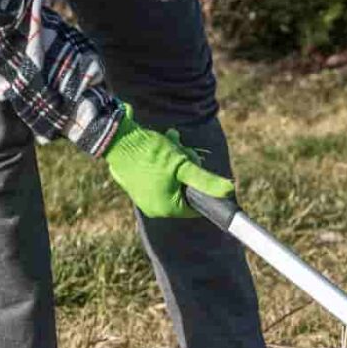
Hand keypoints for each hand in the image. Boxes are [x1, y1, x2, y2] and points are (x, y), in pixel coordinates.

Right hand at [104, 105, 234, 218]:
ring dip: (177, 160)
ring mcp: (143, 195)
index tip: (196, 166)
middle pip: (184, 190)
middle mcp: (153, 207)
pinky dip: (164, 160)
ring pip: (173, 179)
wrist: (117, 138)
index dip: (201, 185)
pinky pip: (159, 175)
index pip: (196, 205)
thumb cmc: (150, 154)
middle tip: (183, 151)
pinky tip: (163, 144)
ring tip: (172, 143)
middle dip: (188, 169)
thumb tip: (229, 191)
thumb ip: (206, 180)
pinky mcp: (136, 183)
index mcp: (165, 209)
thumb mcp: (182, 165)